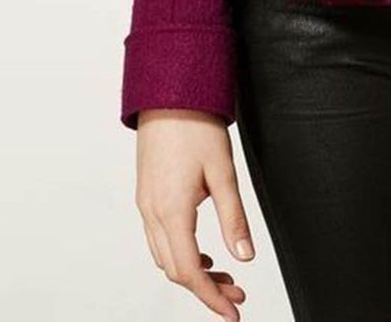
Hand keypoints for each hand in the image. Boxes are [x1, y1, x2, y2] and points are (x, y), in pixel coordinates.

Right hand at [135, 109, 255, 319]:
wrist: (169, 91)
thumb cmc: (197, 125)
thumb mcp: (223, 172)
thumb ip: (234, 218)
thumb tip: (245, 259)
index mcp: (171, 210)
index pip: (189, 272)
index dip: (211, 297)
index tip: (233, 313)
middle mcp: (151, 212)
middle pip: (175, 270)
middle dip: (206, 288)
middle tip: (238, 293)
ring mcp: (145, 204)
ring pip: (165, 256)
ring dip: (193, 272)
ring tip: (226, 275)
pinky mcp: (147, 194)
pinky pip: (159, 238)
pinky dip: (181, 253)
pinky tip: (204, 251)